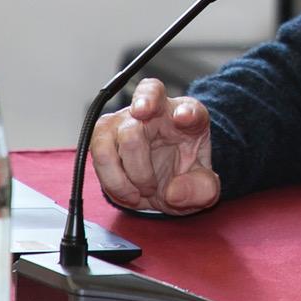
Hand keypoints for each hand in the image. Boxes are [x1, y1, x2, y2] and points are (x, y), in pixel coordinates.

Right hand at [89, 77, 219, 214]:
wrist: (163, 179)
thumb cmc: (184, 173)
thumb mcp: (204, 187)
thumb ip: (202, 189)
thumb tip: (174, 192)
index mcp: (190, 117)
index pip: (189, 107)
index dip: (187, 111)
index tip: (185, 117)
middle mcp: (157, 110)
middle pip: (140, 113)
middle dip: (140, 162)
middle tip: (150, 188)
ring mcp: (127, 119)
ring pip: (108, 134)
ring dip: (120, 174)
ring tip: (137, 194)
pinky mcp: (105, 134)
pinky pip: (97, 153)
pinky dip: (110, 180)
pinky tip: (126, 193)